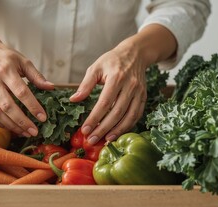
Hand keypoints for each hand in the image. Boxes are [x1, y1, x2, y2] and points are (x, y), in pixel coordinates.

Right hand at [0, 40, 53, 136]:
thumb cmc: (6, 57)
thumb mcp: (23, 61)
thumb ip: (37, 76)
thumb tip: (51, 88)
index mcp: (6, 70)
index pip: (21, 92)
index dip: (32, 106)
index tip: (42, 117)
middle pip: (7, 106)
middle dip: (22, 121)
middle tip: (34, 131)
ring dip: (12, 125)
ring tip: (26, 132)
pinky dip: (2, 123)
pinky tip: (13, 128)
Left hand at [70, 24, 176, 144]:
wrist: (135, 54)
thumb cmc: (112, 60)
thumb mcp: (96, 67)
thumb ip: (85, 84)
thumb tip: (74, 100)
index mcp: (116, 77)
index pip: (105, 102)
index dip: (95, 118)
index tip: (85, 129)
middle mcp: (130, 85)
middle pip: (117, 112)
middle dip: (104, 128)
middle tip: (92, 139)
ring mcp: (139, 92)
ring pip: (129, 116)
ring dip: (118, 130)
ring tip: (106, 140)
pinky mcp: (144, 97)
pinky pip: (137, 115)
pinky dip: (128, 126)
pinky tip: (118, 133)